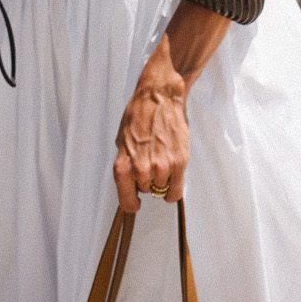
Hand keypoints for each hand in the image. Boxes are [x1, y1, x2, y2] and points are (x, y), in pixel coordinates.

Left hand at [113, 45, 188, 210]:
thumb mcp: (121, 141)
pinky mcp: (179, 163)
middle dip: (147, 181)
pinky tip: (172, 175)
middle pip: (146, 192)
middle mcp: (141, 170)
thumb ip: (125, 166)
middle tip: (150, 162)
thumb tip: (129, 185)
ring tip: (162, 158)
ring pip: (161, 189)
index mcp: (123, 166)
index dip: (131, 204)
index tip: (136, 203)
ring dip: (162, 179)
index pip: (126, 202)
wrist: (159, 97)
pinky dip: (174, 188)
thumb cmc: (139, 116)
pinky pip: (176, 191)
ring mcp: (161, 168)